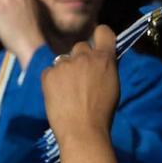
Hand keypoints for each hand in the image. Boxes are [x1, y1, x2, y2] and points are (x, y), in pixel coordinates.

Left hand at [40, 25, 117, 141]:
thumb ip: (106, 68)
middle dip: (80, 59)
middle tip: (80, 79)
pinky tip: (58, 96)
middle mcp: (84, 56)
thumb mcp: (112, 85)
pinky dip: (53, 80)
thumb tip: (101, 59)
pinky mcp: (49, 74)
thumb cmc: (102, 113)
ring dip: (66, 70)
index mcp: (104, 59)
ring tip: (68, 91)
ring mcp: (65, 64)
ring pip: (63, 59)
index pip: (103, 31)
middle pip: (80, 47)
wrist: (83, 131)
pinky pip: (50, 71)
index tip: (97, 46)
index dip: (100, 37)